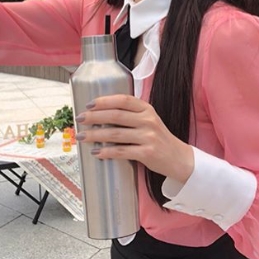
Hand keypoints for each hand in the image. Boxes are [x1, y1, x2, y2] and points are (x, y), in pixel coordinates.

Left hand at [76, 95, 193, 182]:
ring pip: (115, 134)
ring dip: (95, 135)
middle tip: (80, 119)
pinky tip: (96, 152)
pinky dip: (106, 152)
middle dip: (94, 117)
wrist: (178, 158)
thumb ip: (131, 115)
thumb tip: (101, 114)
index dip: (105, 101)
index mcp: (147, 109)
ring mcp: (148, 136)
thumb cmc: (158, 138)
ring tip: (81, 136)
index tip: (89, 104)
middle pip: (116, 116)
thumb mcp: (149, 120)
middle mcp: (148, 120)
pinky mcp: (147, 153)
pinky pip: (122, 151)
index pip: (123, 100)